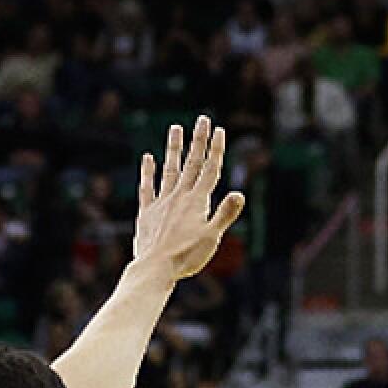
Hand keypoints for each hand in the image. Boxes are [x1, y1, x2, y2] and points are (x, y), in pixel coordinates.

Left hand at [133, 116, 245, 280]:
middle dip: (198, 141)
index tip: (219, 131)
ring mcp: (162, 202)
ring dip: (174, 148)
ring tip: (176, 128)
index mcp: (198, 201)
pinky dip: (148, 171)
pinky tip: (148, 157)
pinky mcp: (147, 212)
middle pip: (192, 164)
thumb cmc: (187, 256)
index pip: (210, 170)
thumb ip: (225, 214)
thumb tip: (240, 194)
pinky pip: (147, 187)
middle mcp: (180, 196)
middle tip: (202, 119)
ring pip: (170, 169)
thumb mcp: (211, 237)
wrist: (155, 268)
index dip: (216, 149)